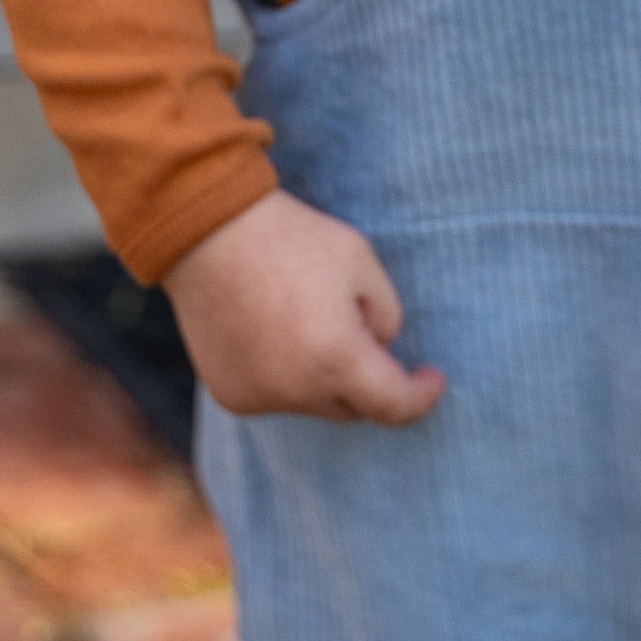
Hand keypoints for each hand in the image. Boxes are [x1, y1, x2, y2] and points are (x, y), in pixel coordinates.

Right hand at [165, 187, 444, 424]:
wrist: (208, 233)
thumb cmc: (293, 239)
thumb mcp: (361, 262)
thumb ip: (386, 315)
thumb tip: (378, 349)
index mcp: (337, 358)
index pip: (394, 405)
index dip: (421, 397)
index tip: (432, 378)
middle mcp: (297, 391)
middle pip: (352, 406)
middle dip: (367, 379)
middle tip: (358, 326)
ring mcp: (260, 398)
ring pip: (312, 403)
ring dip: (322, 376)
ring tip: (305, 317)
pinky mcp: (231, 395)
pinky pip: (275, 397)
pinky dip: (285, 376)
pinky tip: (272, 330)